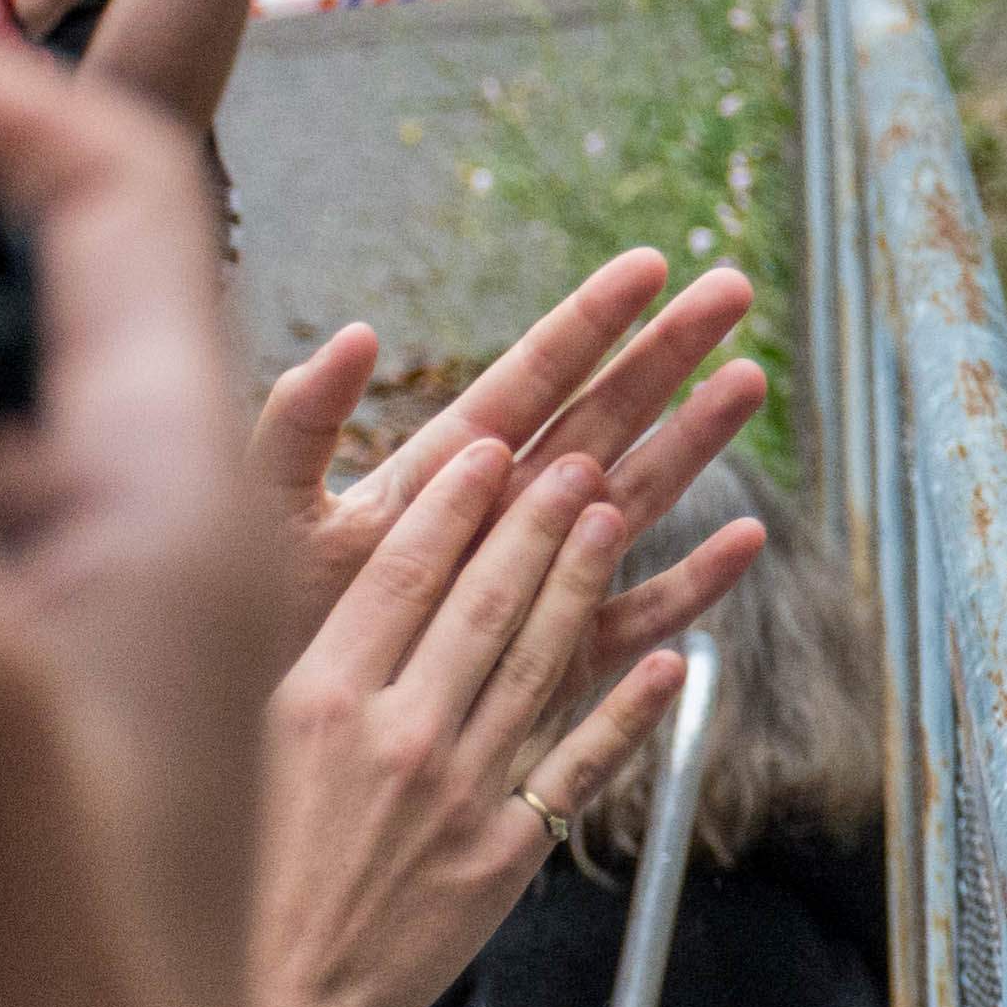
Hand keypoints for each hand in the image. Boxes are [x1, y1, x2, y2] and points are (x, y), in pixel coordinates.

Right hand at [242, 435, 693, 1006]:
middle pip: (483, 604)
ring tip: (623, 516)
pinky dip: (634, 710)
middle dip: (540, 521)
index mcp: (310, 702)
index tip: (496, 447)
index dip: (454, 507)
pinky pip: (583, 766)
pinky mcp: (505, 858)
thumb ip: (256, 660)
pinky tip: (676, 658)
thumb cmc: (223, 881)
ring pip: (539, 666)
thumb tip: (247, 568)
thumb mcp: (222, 753)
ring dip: (589, 586)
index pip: (396, 577)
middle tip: (586, 456)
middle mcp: (392, 737)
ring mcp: (458, 796)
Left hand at [251, 250, 770, 676]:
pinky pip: (633, 614)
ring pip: (634, 494)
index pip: (530, 376)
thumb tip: (356, 337)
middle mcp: (502, 511)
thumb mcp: (267, 513)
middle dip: (668, 353)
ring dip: (695, 440)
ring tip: (750, 381)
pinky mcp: (549, 657)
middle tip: (734, 289)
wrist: (266, 743)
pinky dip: (693, 582)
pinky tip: (748, 542)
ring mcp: (534, 579)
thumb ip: (300, 426)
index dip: (590, 320)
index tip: (651, 264)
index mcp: (441, 466)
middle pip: (602, 415)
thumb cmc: (255, 626)